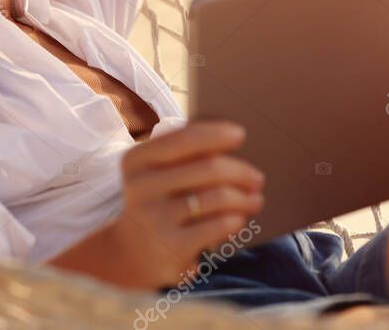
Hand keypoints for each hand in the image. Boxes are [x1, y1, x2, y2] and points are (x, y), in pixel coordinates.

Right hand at [106, 120, 264, 288]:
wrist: (131, 255)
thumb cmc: (156, 202)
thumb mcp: (155, 174)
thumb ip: (182, 154)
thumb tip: (229, 138)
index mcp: (137, 160)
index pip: (184, 139)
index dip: (216, 134)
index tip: (240, 134)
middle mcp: (142, 187)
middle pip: (208, 168)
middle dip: (240, 172)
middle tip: (258, 178)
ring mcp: (156, 218)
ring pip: (217, 198)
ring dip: (243, 198)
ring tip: (256, 200)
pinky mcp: (172, 247)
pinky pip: (217, 226)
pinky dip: (235, 220)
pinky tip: (240, 218)